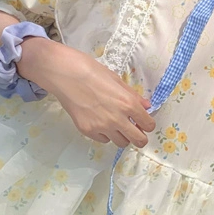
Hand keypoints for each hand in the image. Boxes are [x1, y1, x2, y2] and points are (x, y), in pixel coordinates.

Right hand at [18, 37, 154, 147]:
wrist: (65, 74)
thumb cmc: (92, 71)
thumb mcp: (116, 80)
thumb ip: (133, 96)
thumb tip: (146, 106)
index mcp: (128, 104)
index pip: (148, 125)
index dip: (148, 124)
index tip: (143, 121)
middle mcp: (117, 119)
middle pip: (138, 140)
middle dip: (140, 137)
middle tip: (134, 130)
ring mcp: (102, 127)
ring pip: (121, 143)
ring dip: (122, 136)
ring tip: (115, 125)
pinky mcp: (87, 131)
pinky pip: (103, 139)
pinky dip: (105, 134)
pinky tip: (99, 122)